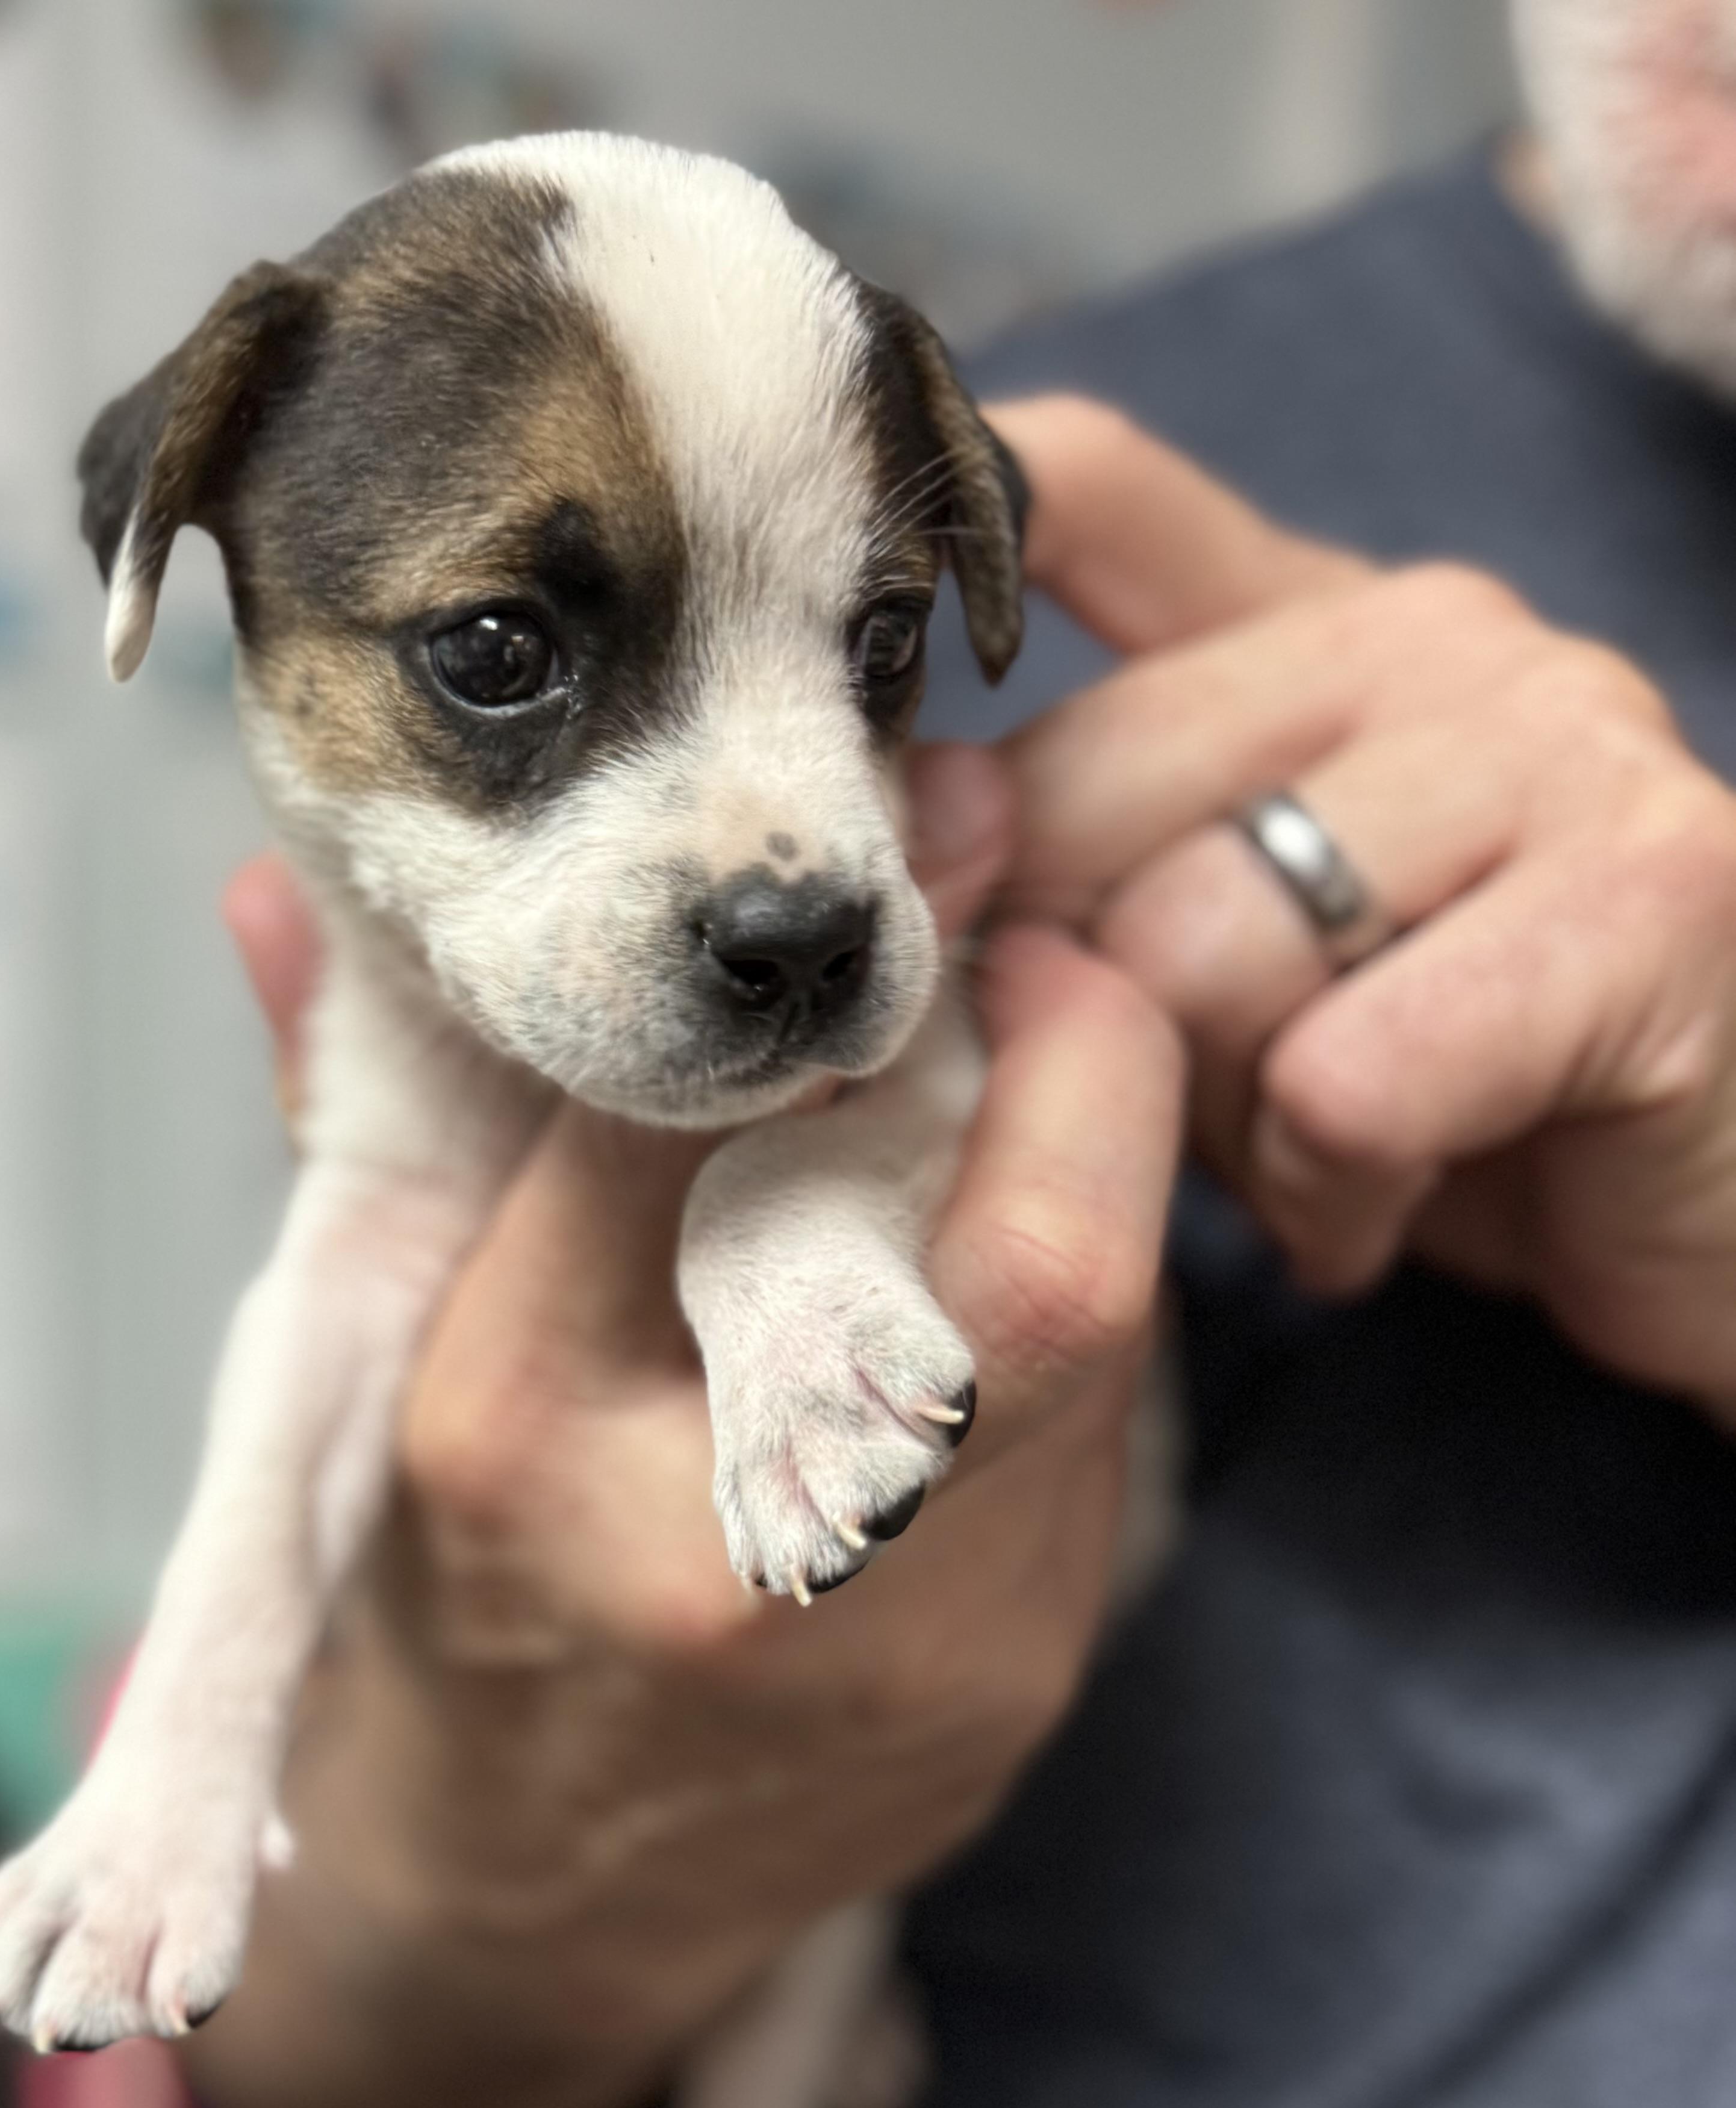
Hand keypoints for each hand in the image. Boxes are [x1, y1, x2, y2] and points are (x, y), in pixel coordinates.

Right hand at [187, 758, 1181, 2107]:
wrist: (542, 1906)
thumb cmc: (454, 1601)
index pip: (692, 1134)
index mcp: (516, 1439)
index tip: (899, 842)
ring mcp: (912, 1648)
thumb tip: (279, 904)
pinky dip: (1066, 1293)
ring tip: (1011, 1064)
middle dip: (1069, 1047)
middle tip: (1024, 937)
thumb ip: (371, 1122)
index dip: (827, 970)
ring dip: (1080, 1159)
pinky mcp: (1022, 1688)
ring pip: (1100, 1333)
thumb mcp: (381, 1364)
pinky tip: (994, 1246)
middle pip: (1021, 1266)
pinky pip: (1099, 1429)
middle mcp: (728, 1555)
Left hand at [990, 396, 1735, 1421]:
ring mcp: (1555, 739)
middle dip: (1079, 1002)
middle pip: (1075, 794)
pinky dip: (1333, 1187)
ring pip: (1198, 947)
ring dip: (1214, 1117)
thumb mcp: (1198, 960)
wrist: (1692, 1207)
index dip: (952, 546)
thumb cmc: (1410, 1083)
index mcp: (1300, 617)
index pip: (1086, 483)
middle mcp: (1427, 633)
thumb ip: (1062, 865)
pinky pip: (1347, 1077)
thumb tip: (900, 838)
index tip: (871, 713)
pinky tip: (1384, 1199)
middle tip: (1185, 1094)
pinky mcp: (1655, 892)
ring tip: (1307, 1149)